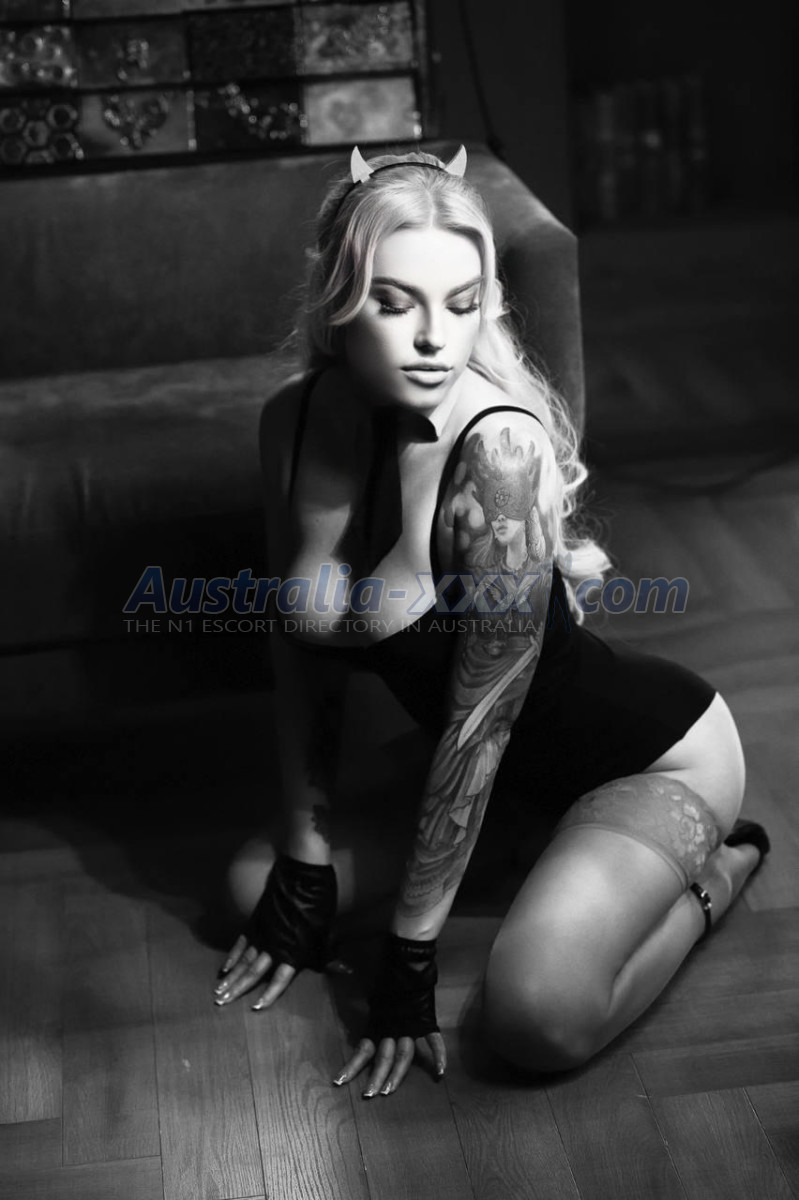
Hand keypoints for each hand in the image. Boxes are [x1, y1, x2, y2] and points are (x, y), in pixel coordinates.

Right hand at [214, 853, 337, 1009]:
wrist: (303, 873)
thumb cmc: (320, 903)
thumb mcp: (327, 932)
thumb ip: (329, 954)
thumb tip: (346, 970)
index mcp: (294, 951)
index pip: (280, 979)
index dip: (269, 994)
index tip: (255, 1008)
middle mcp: (275, 946)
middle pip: (254, 972)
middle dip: (237, 989)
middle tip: (220, 1002)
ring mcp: (263, 933)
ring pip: (243, 960)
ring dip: (230, 976)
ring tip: (218, 991)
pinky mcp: (256, 920)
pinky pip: (241, 941)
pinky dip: (232, 955)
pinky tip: (224, 967)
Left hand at [332, 934, 446, 1096]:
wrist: (407, 956)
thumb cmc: (382, 963)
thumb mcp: (359, 970)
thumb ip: (345, 971)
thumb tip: (333, 966)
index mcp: (376, 1021)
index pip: (362, 1050)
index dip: (351, 1067)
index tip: (338, 1082)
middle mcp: (391, 1028)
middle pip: (383, 1059)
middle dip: (375, 1078)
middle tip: (368, 1096)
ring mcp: (410, 1026)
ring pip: (404, 1057)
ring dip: (397, 1076)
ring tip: (389, 1091)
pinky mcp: (426, 1020)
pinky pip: (434, 1041)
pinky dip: (439, 1055)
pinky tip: (440, 1073)